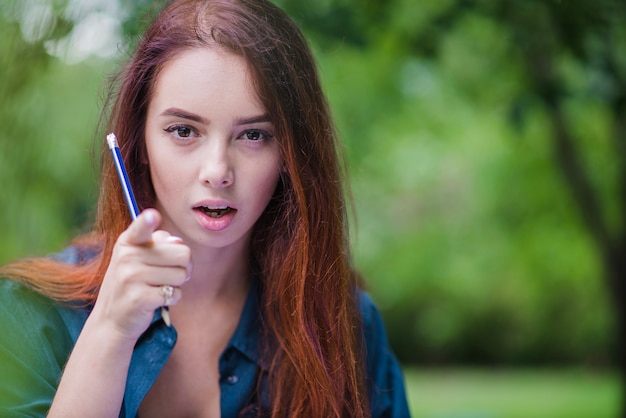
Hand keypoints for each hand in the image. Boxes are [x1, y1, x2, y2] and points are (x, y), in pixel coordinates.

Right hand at [92, 209, 191, 340]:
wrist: (111, 319)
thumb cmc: (131, 283)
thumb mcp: (137, 258)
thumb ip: (159, 244)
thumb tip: (178, 242)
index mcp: (128, 242)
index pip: (140, 228)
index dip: (147, 221)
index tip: (153, 215)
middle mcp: (127, 257)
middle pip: (183, 253)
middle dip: (185, 266)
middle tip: (172, 274)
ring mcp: (131, 277)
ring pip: (182, 275)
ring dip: (177, 284)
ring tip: (159, 286)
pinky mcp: (140, 298)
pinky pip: (175, 293)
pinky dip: (172, 298)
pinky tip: (157, 299)